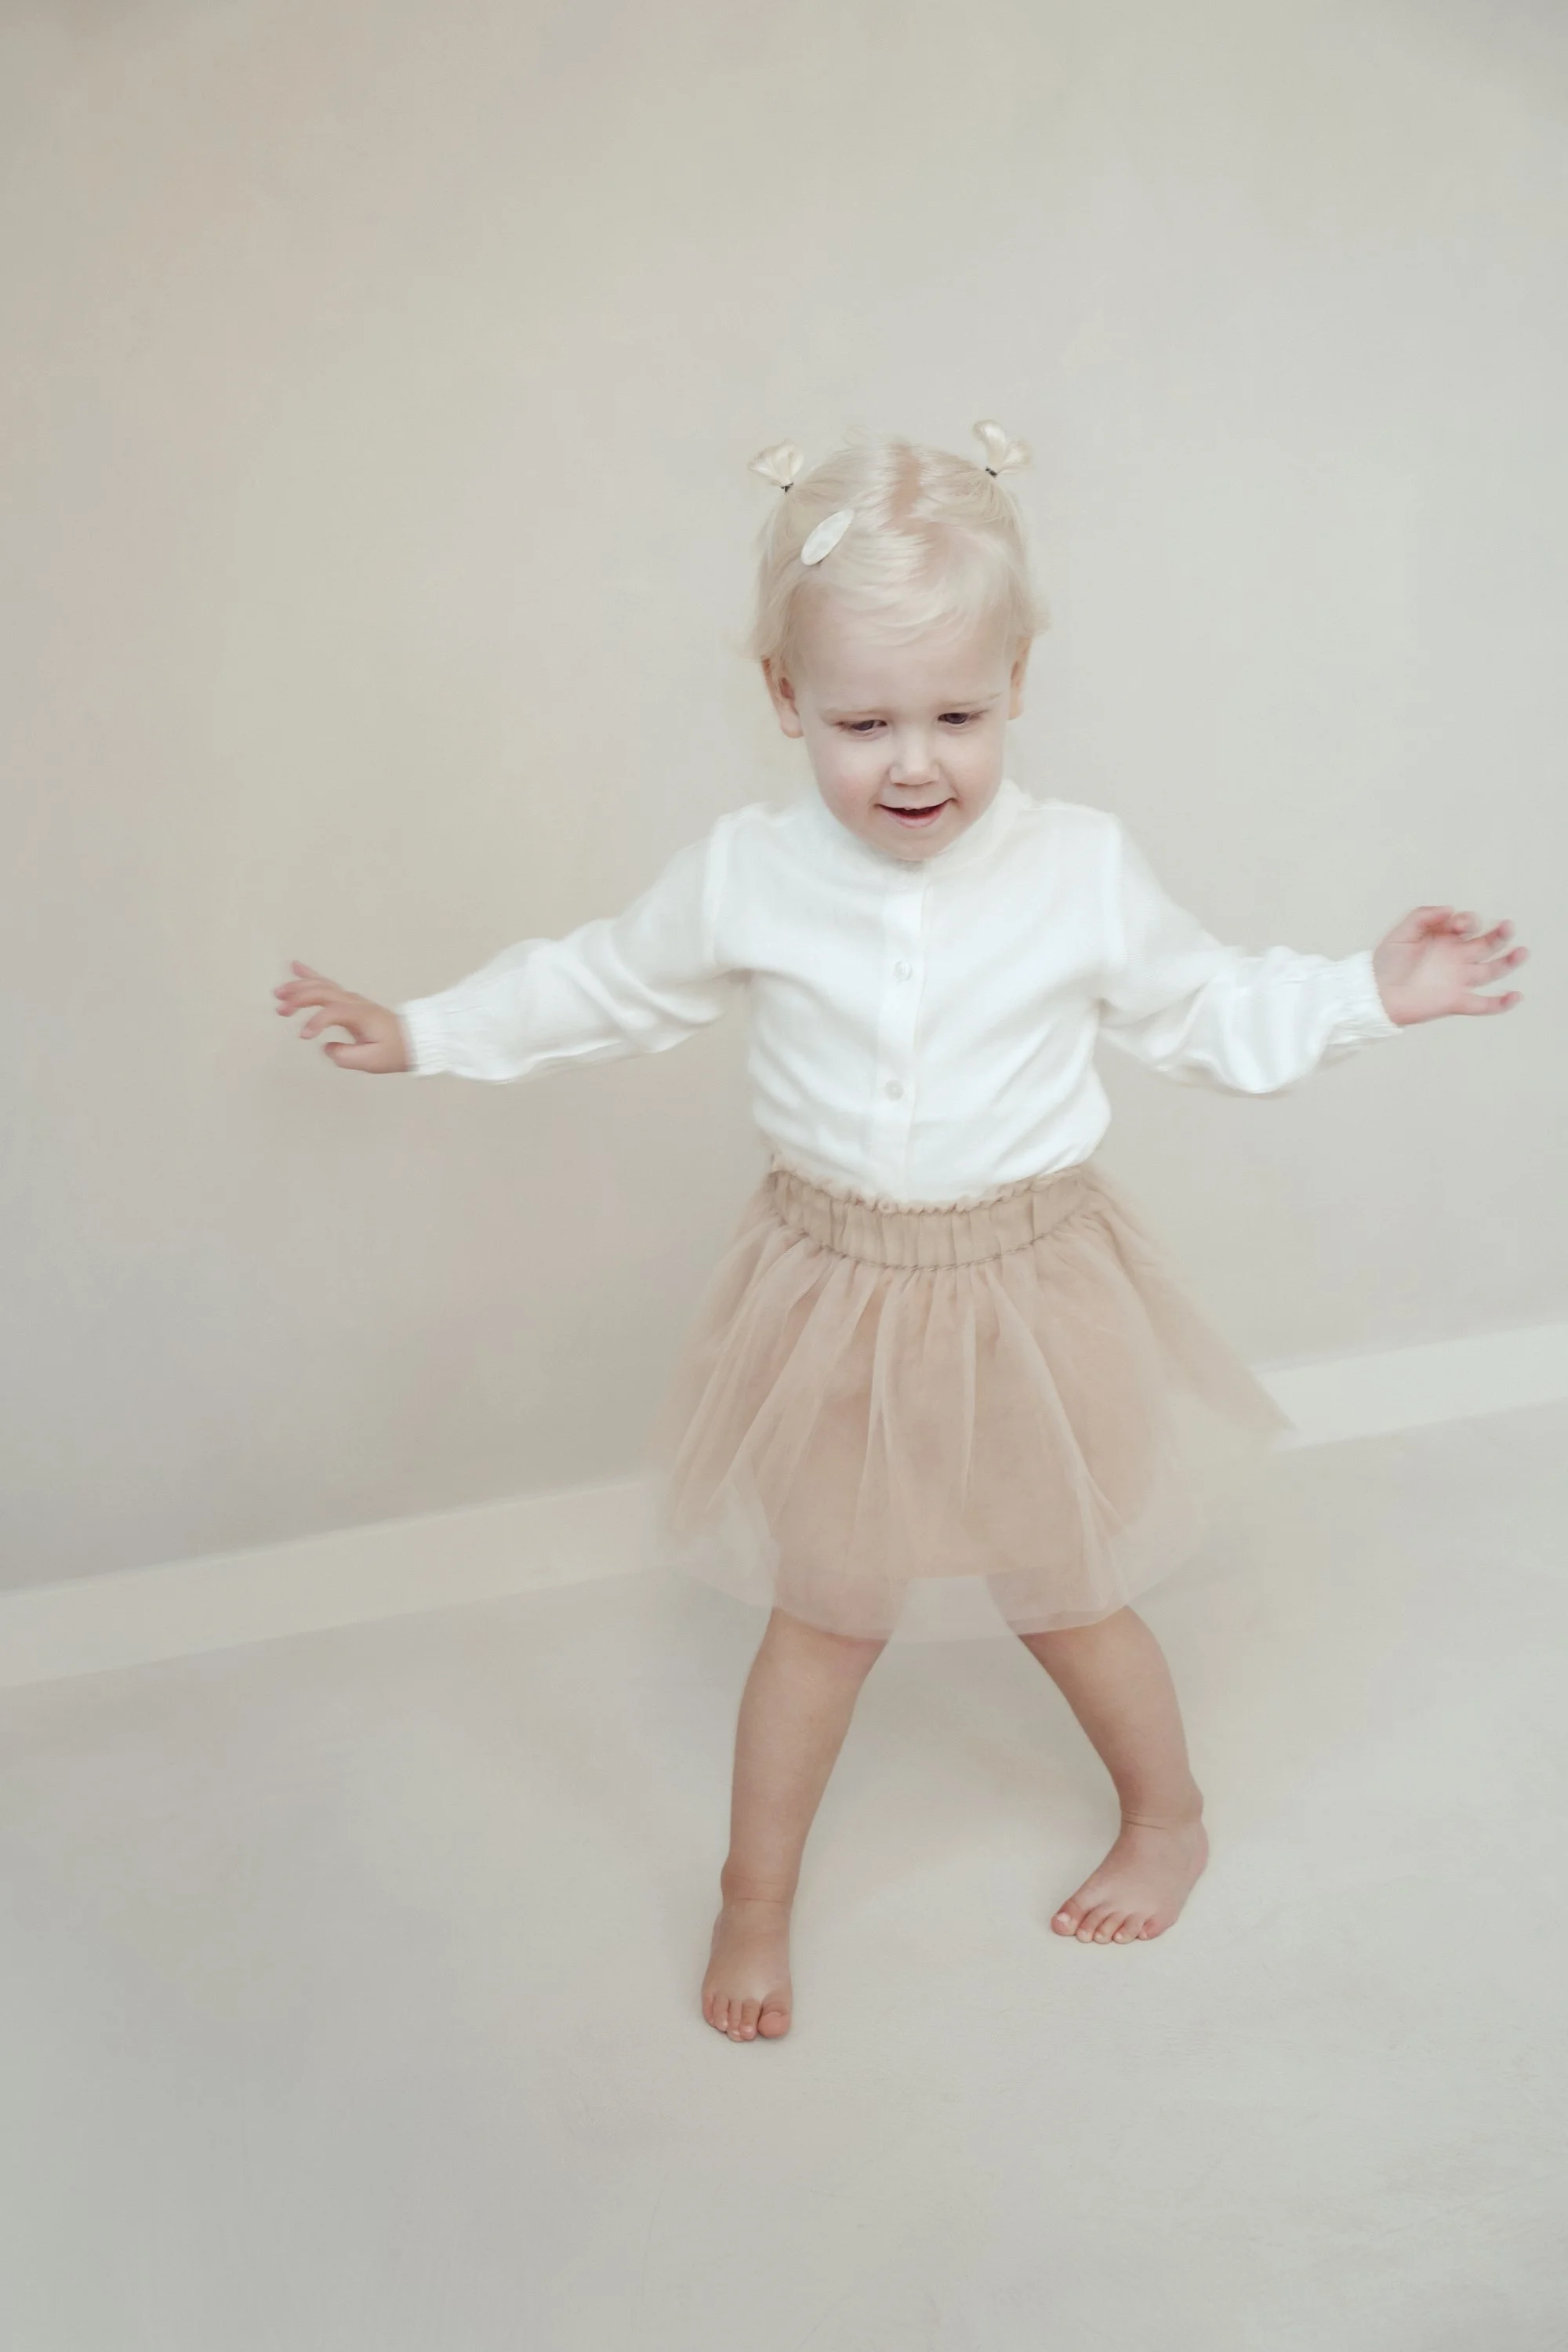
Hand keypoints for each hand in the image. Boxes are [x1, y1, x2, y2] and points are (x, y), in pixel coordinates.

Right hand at [272, 963, 411, 1071]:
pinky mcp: (348, 1001)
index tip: (303, 1036)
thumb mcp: (373, 1061)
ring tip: (278, 993)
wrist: (413, 1040)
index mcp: (361, 1015)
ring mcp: (351, 999)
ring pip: (322, 985)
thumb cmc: (394, 1051)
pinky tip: (295, 966)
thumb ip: (346, 1056)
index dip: (315, 1022)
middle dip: (299, 998)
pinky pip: (326, 984)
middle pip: (323, 992)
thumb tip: (326, 1047)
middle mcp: (355, 1002)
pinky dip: (310, 975)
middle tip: (280, 1009)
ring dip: (299, 987)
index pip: (332, 1012)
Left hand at [1371, 907, 1527, 1026]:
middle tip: (1507, 926)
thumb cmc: (1384, 964)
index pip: (1468, 925)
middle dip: (1499, 934)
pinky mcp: (1456, 1001)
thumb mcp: (1401, 932)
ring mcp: (1458, 979)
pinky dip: (1501, 1003)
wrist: (1374, 995)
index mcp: (1445, 938)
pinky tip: (1515, 996)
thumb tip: (1450, 909)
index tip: (1457, 925)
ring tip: (1522, 952)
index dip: (1467, 921)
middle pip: (1487, 943)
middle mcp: (1456, 957)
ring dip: (1509, 961)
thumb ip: (1423, 916)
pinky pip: (1484, 1004)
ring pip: (1492, 969)